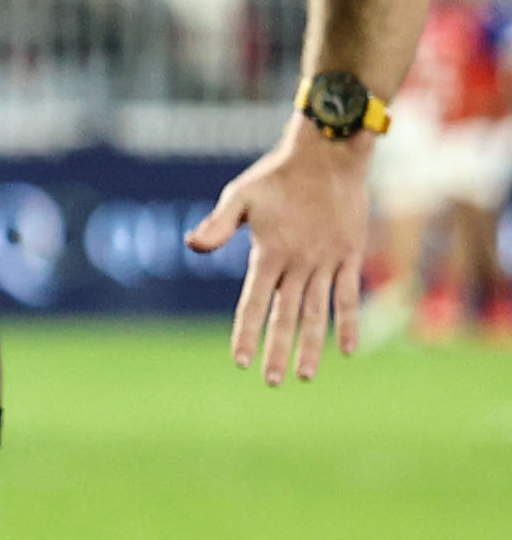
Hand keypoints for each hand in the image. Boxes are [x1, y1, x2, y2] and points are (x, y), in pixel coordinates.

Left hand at [188, 127, 372, 386]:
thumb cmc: (277, 177)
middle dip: (278, 351)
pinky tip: (347, 349)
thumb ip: (218, 225)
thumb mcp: (240, 196)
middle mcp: (299, 263)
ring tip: (305, 376)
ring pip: (318, 313)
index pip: (253, 303)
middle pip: (286, 316)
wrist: (328, 157)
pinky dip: (348, 322)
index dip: (246, 333)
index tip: (240, 361)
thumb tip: (191, 245)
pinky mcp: (348, 256)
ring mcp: (327, 262)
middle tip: (273, 382)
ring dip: (312, 346)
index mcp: (269, 253)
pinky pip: (348, 296)